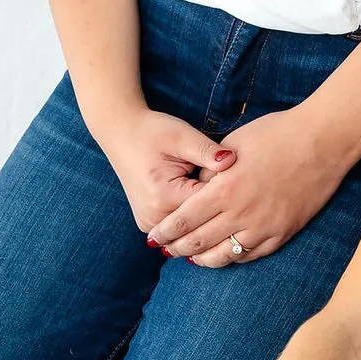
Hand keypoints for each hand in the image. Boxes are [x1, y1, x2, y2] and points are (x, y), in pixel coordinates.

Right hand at [104, 108, 231, 238]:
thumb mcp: (182, 136)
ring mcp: (149, 224)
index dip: (227, 190)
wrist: (122, 133)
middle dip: (216, 204)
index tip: (238, 177)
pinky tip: (199, 199)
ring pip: (192, 226)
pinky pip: (180, 227)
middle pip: (201, 220)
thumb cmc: (153, 132)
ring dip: (204, 212)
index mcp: (164, 198)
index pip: (210, 205)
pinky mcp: (149, 224)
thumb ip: (208, 151)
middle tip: (232, 184)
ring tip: (212, 190)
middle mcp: (155, 218)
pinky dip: (192, 215)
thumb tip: (232, 161)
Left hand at [147, 102, 347, 268]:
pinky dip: (232, 258)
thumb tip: (194, 189)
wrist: (322, 141)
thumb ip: (209, 171)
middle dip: (177, 249)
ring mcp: (263, 227)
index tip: (154, 238)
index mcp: (224, 190)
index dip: (165, 232)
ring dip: (203, 259)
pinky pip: (251, 255)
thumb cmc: (276, 134)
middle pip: (199, 242)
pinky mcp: (283, 233)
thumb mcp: (233, 146)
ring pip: (224, 256)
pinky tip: (224, 255)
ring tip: (191, 257)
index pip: (183, 220)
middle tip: (166, 251)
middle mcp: (241, 214)